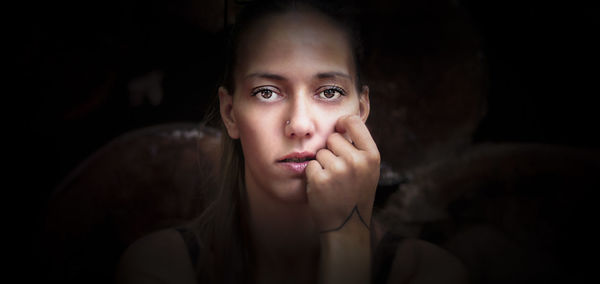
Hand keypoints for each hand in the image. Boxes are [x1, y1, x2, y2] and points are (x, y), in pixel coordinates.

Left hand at [306, 115, 379, 232]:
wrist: (347, 224)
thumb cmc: (356, 193)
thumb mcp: (368, 169)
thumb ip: (359, 147)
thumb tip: (342, 122)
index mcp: (371, 156)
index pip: (353, 122)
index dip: (343, 123)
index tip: (339, 129)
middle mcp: (356, 161)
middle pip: (332, 138)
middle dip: (332, 150)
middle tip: (339, 170)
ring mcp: (338, 170)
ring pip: (320, 152)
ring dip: (322, 164)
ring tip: (333, 181)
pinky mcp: (320, 180)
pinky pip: (311, 165)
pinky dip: (313, 175)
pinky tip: (324, 187)